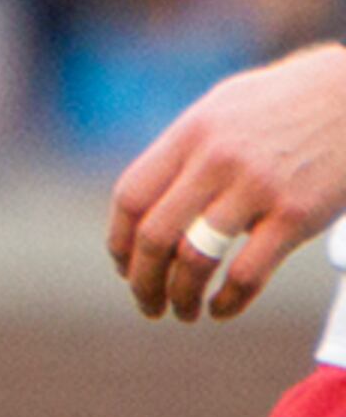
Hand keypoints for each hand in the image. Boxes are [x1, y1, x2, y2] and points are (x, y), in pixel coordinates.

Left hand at [111, 41, 345, 322]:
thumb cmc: (284, 104)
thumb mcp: (222, 110)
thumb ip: (186, 152)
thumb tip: (152, 201)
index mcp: (189, 135)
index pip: (131, 197)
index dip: (120, 240)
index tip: (123, 266)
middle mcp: (215, 160)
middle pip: (155, 234)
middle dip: (143, 280)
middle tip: (147, 302)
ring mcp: (255, 188)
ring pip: (195, 258)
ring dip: (180, 296)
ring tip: (181, 312)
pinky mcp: (296, 215)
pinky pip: (248, 272)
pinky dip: (229, 300)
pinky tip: (221, 309)